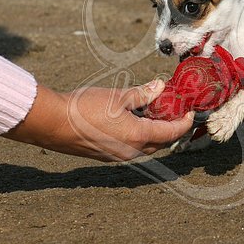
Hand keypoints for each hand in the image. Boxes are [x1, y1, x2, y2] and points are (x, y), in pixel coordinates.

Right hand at [3, 80, 193, 161]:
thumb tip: (161, 86)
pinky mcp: (106, 155)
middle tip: (174, 112)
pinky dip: (139, 137)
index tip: (190, 113)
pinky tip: (132, 122)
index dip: (184, 123)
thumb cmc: (85, 108)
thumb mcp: (118, 96)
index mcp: (138, 136)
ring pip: (146, 147)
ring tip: (153, 114)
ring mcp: (118, 156)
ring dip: (154, 133)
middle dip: (171, 129)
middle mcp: (131, 151)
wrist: (53, 124)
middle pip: (161, 143)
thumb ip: (142, 93)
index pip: (171, 133)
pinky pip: (131, 149)